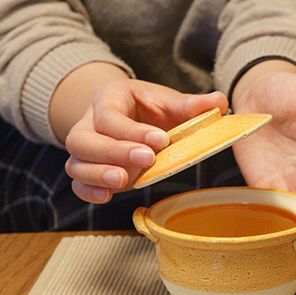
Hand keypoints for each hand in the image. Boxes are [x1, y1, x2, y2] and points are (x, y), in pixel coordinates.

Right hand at [59, 70, 227, 202]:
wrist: (131, 114)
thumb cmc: (149, 108)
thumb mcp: (168, 101)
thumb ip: (191, 105)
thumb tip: (219, 102)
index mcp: (108, 98)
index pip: (110, 115)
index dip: (133, 131)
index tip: (161, 141)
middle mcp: (88, 122)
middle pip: (82, 140)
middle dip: (113, 152)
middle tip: (146, 161)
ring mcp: (85, 149)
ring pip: (76, 163)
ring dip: (98, 175)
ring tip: (124, 181)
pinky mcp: (88, 170)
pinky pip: (77, 183)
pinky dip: (89, 192)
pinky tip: (107, 196)